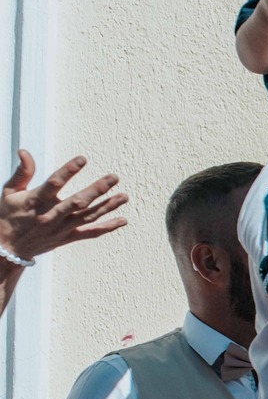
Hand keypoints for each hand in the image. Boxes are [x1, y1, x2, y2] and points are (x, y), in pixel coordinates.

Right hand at [1, 151, 128, 261]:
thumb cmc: (8, 215)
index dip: (68, 171)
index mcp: (35, 201)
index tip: (82, 159)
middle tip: (114, 177)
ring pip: (88, 216)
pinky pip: (90, 233)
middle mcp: (50, 215)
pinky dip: (107, 227)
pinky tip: (123, 220)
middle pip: (77, 201)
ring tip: (124, 196)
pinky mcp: (67, 238)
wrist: (8, 247)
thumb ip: (22, 172)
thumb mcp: (10, 192)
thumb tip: (25, 151)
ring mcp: (61, 228)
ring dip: (108, 206)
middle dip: (97, 189)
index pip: (53, 183)